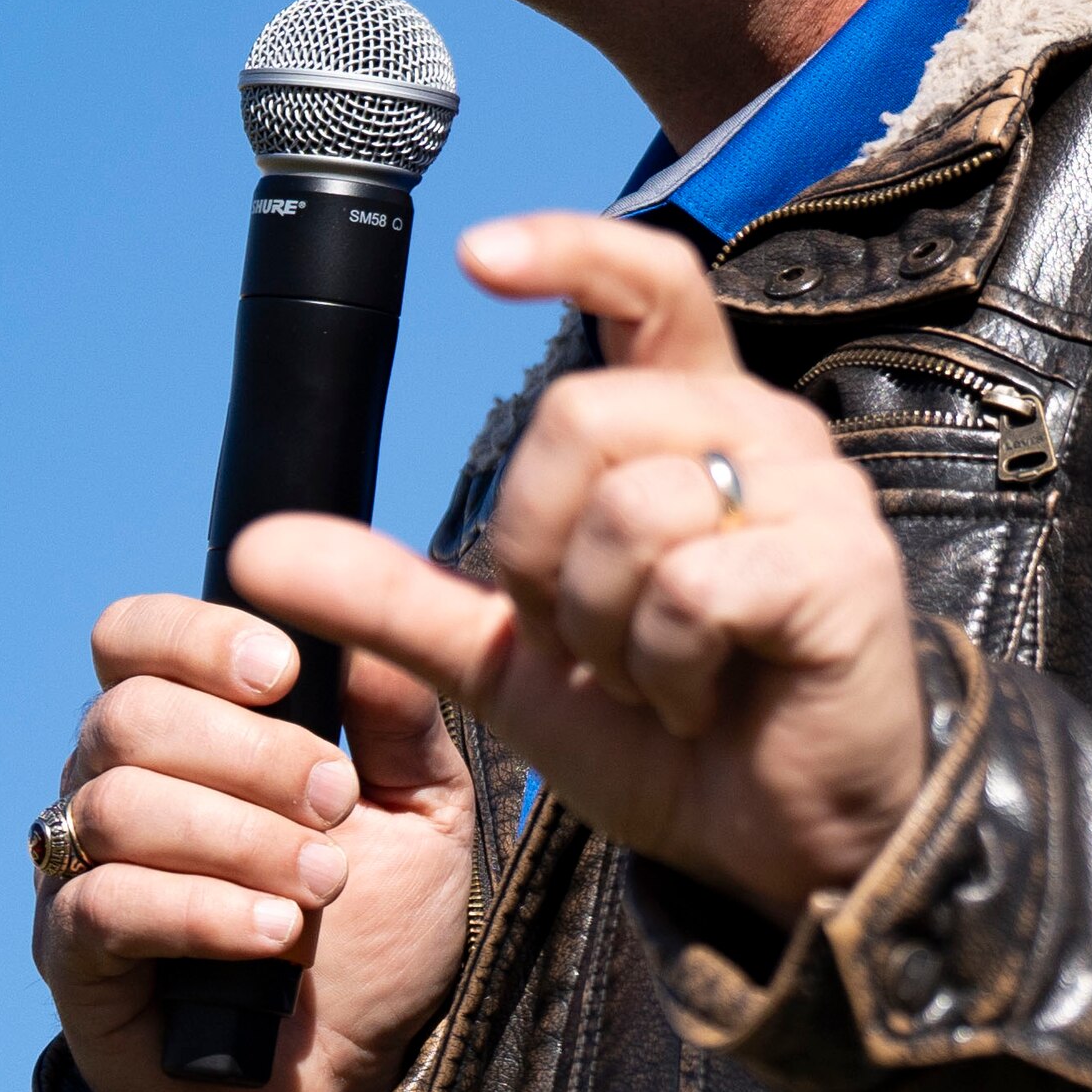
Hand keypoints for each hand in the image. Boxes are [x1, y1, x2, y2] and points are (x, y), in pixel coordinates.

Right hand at [34, 600, 473, 1091]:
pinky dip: (200, 910)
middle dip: (251, 752)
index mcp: (189, 724)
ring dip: (238, 836)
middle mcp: (113, 782)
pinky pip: (103, 905)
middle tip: (338, 802)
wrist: (348, 1072)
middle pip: (129, 715)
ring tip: (324, 883)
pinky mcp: (72, 958)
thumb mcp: (425, 809)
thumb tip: (374, 633)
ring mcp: (82, 869)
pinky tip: (275, 932)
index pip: (134, 637)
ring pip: (116, 805)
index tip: (287, 672)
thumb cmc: (378, 925)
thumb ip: (402, 717)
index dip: (196, 636)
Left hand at [231, 213, 929, 929]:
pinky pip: (691, 591)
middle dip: (535, 553)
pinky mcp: (841, 569)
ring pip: (629, 511)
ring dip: (603, 630)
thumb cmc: (664, 733)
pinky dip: (665, 670)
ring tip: (657, 680)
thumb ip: (392, 595)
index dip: (569, 250)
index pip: (650, 283)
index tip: (475, 257)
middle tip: (587, 637)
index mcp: (691, 423)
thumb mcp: (507, 659)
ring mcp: (816, 494)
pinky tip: (702, 699)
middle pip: (579, 417)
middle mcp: (763, 432)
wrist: (776, 840)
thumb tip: (250, 546)